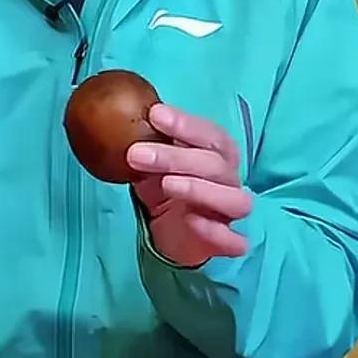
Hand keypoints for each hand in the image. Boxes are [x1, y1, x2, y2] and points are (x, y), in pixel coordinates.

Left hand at [128, 103, 252, 268]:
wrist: (173, 232)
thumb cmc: (167, 189)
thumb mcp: (154, 164)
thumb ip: (148, 145)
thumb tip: (122, 119)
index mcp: (217, 155)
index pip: (211, 134)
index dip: (186, 124)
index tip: (155, 115)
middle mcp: (229, 181)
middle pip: (215, 165)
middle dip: (177, 157)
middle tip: (137, 153)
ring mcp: (230, 213)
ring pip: (235, 200)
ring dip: (200, 189)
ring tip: (167, 183)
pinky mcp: (226, 242)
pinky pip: (234, 240)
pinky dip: (215, 230)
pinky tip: (192, 220)